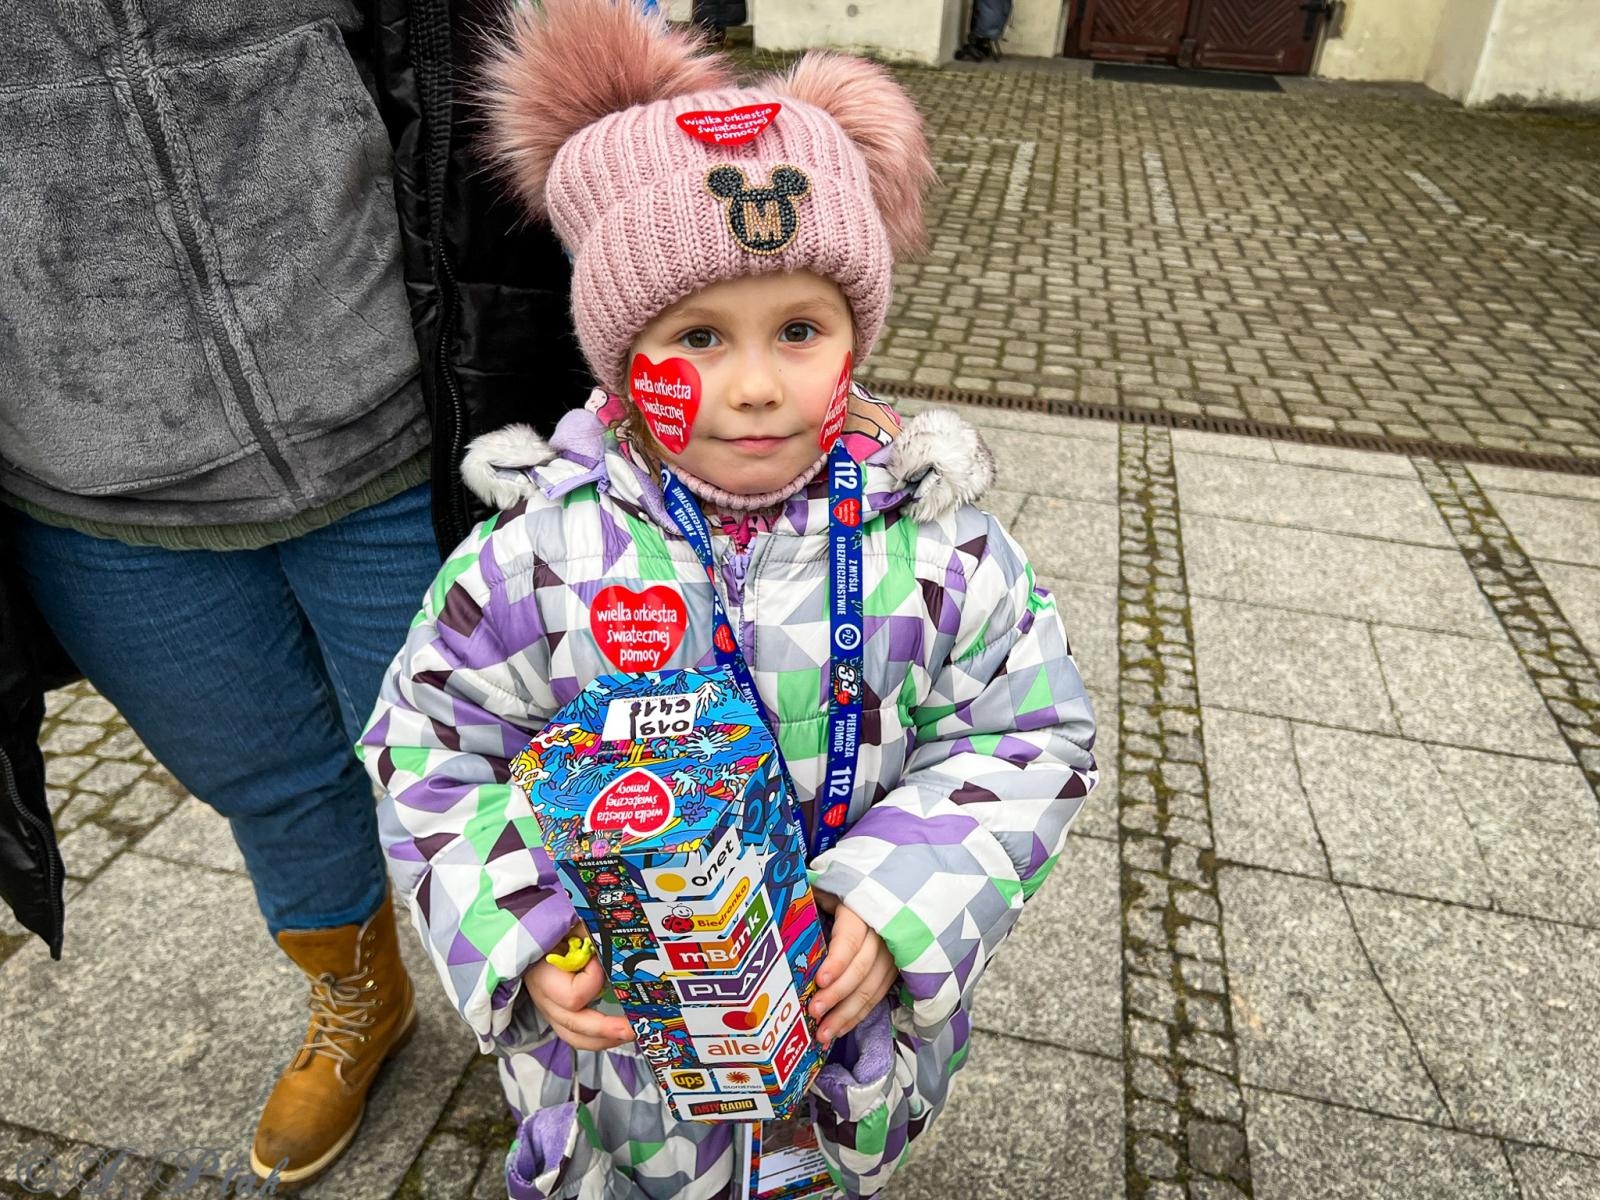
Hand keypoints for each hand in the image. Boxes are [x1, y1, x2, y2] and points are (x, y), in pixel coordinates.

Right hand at [522, 927, 631, 1050]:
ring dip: (604, 1039)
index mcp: (543, 976)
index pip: (572, 995)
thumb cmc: (550, 928)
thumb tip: (614, 941)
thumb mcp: (568, 924)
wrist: (529, 933)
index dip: (593, 980)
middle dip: (606, 1029)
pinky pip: (578, 1034)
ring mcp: (551, 1009)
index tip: (599, 960)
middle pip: (574, 1024)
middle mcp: (545, 999)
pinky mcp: (559, 1013)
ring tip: (632, 1033)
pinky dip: (598, 1036)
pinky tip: (618, 1032)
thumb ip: (587, 933)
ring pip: (575, 1037)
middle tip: (633, 1027)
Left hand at [808, 892, 897, 1047]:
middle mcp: (882, 932)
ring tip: (823, 1034)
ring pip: (872, 988)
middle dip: (837, 994)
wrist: (883, 889)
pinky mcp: (894, 968)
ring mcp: (892, 952)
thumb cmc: (842, 891)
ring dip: (847, 1014)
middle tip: (814, 1012)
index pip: (851, 939)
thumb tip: (775, 911)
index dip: (837, 961)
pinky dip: (858, 1014)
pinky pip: (877, 996)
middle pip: (862, 968)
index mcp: (861, 909)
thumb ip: (807, 900)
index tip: (819, 980)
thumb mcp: (826, 888)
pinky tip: (839, 1029)